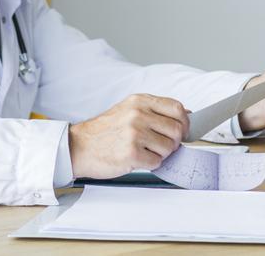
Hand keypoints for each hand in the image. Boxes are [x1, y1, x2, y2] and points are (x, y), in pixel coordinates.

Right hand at [68, 93, 188, 178]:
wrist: (78, 147)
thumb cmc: (104, 131)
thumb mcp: (128, 110)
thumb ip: (154, 110)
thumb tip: (186, 115)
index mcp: (140, 101)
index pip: (177, 108)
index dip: (185, 121)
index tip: (183, 130)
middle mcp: (138, 115)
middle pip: (177, 129)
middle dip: (174, 142)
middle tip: (163, 146)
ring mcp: (134, 134)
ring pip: (169, 147)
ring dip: (161, 154)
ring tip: (145, 151)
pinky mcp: (131, 154)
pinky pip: (157, 162)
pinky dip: (151, 164)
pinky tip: (137, 159)